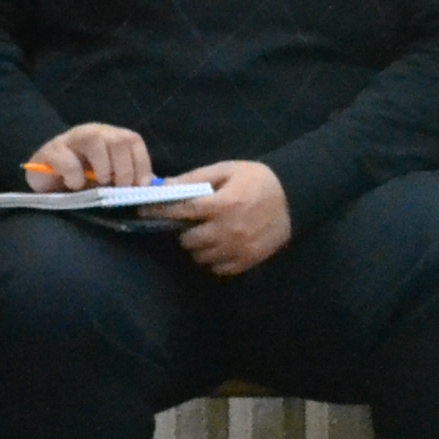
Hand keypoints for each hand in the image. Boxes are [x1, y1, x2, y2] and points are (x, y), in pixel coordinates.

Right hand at [22, 124, 157, 192]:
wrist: (46, 186)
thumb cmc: (82, 184)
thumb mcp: (110, 184)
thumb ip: (129, 182)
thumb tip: (153, 188)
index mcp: (111, 139)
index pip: (133, 140)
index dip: (141, 163)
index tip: (140, 186)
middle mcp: (93, 133)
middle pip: (118, 139)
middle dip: (124, 167)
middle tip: (120, 188)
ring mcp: (70, 140)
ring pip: (94, 138)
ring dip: (103, 165)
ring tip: (101, 184)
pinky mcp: (49, 152)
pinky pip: (65, 157)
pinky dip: (74, 173)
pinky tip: (75, 186)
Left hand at [162, 159, 294, 276]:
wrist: (295, 197)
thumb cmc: (257, 179)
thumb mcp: (227, 170)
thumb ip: (195, 178)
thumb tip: (164, 185)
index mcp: (222, 204)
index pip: (181, 211)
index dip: (159, 210)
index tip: (143, 210)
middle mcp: (227, 229)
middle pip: (188, 240)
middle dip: (183, 231)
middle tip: (189, 223)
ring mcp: (238, 248)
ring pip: (201, 257)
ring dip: (197, 246)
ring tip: (205, 234)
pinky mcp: (247, 261)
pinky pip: (218, 268)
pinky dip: (213, 259)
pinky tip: (218, 246)